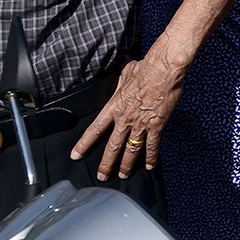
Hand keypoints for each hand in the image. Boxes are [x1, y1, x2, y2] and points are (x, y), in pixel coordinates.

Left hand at [72, 53, 185, 179]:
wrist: (163, 70)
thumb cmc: (144, 69)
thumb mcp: (125, 70)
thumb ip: (120, 74)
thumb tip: (120, 64)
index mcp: (114, 107)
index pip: (95, 129)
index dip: (84, 144)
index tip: (76, 155)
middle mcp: (125, 119)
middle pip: (112, 146)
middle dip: (106, 163)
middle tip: (102, 176)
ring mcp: (141, 124)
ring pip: (131, 150)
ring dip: (126, 164)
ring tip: (123, 175)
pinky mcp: (156, 125)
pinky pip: (152, 145)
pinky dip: (151, 157)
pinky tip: (149, 166)